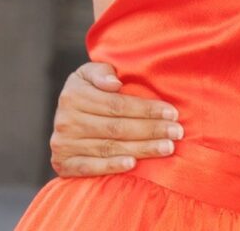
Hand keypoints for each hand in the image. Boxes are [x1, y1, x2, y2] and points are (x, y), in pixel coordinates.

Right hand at [50, 62, 180, 176]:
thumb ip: (102, 72)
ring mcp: (63, 144)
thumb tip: (115, 84)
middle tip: (177, 132)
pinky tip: (133, 164)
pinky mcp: (62, 164)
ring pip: (109, 148)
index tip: (172, 113)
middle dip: (151, 130)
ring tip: (167, 148)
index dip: (146, 109)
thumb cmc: (89, 87)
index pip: (118, 105)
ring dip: (141, 149)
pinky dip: (111, 167)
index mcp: (74, 95)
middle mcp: (66, 121)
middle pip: (117, 128)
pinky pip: (89, 168)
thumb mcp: (91, 71)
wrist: (65, 112)